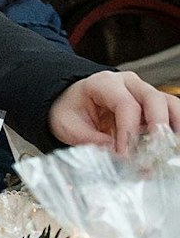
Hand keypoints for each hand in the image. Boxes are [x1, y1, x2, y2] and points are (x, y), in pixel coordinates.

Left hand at [47, 70, 179, 154]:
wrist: (69, 101)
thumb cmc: (69, 109)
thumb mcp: (67, 124)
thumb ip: (89, 139)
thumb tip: (113, 153)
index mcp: (103, 83)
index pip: (125, 105)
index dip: (129, 132)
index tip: (126, 154)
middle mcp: (127, 83)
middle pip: (153, 99)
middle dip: (158, 126)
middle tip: (154, 150)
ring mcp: (141, 92)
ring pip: (168, 103)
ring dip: (173, 125)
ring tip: (169, 147)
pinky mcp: (150, 106)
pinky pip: (170, 112)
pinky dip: (174, 127)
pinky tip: (171, 143)